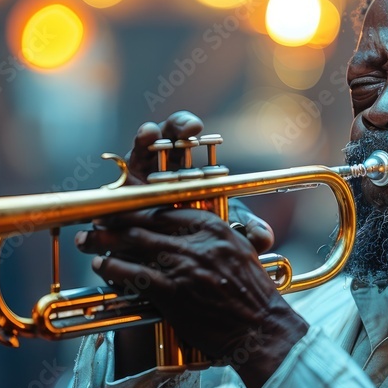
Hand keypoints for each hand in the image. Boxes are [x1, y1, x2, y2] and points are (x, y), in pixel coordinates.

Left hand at [75, 208, 307, 387]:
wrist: (262, 331)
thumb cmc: (252, 297)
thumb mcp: (239, 254)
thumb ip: (211, 239)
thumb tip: (181, 233)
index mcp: (216, 229)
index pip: (167, 209)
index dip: (138, 207)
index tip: (122, 208)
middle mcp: (199, 242)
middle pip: (145, 223)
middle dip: (114, 220)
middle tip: (94, 220)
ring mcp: (185, 266)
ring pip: (135, 244)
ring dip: (105, 241)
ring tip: (87, 240)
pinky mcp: (174, 292)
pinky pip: (135, 274)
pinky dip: (113, 268)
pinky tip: (101, 265)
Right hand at [122, 110, 273, 251]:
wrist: (164, 262)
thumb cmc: (192, 238)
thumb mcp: (222, 232)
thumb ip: (246, 231)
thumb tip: (264, 235)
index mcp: (186, 165)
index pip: (188, 137)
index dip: (189, 127)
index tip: (203, 130)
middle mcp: (164, 163)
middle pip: (169, 134)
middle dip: (178, 125)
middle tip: (190, 128)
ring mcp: (142, 172)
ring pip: (145, 143)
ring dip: (150, 133)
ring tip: (152, 132)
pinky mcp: (123, 185)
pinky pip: (126, 164)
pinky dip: (135, 148)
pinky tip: (143, 140)